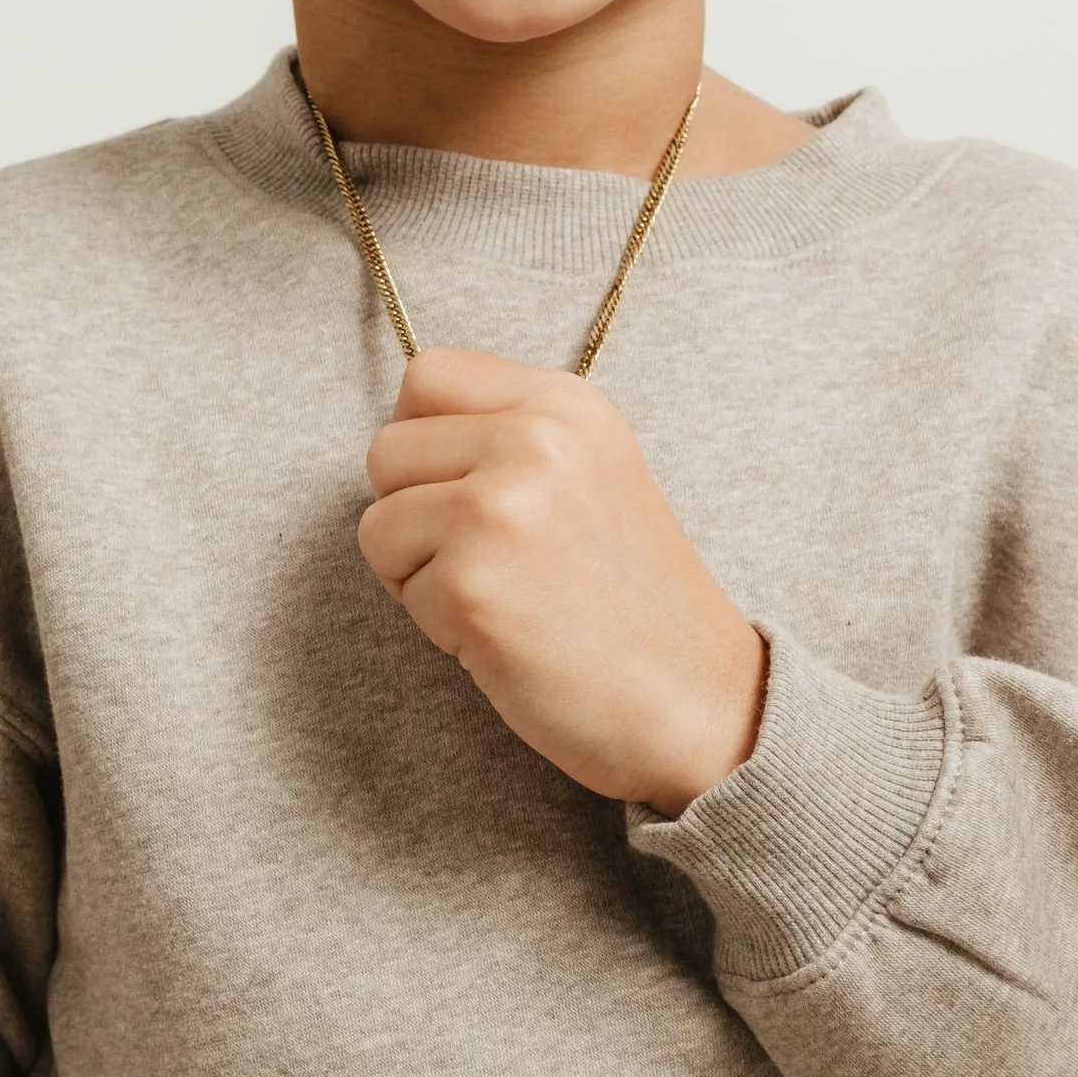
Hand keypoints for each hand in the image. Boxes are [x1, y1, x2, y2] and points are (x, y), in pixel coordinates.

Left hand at [359, 348, 765, 812]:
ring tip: (505, 598)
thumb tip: (411, 433)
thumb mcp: (593, 474)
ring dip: (420, 574)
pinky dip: (440, 627)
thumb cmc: (634, 603)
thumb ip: (512, 436)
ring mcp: (499, 506)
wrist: (697, 700)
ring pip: (380, 525)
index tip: (461, 491)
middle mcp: (533, 438)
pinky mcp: (471, 582)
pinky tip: (511, 636)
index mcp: (564, 403)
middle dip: (414, 515)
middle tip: (492, 564)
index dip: (422, 440)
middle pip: (387, 452)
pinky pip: (401, 593)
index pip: (428, 376)